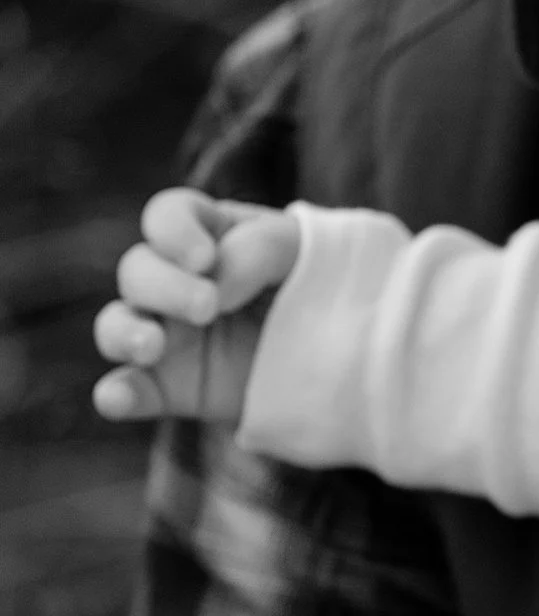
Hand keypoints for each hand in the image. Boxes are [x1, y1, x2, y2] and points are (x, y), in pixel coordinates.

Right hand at [94, 190, 300, 423]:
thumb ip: (254, 251)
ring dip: (123, 333)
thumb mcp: (300, 250)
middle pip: (136, 270)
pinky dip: (117, 395)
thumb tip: (210, 288)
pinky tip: (116, 398)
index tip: (205, 258)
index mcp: (206, 236)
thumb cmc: (320, 285)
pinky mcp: (171, 386)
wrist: (347, 355)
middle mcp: (174, 282)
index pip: (166, 217)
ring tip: (152, 346)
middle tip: (207, 307)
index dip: (173, 232)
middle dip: (165, 286)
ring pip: (115, 325)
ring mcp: (167, 335)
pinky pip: (130, 391)